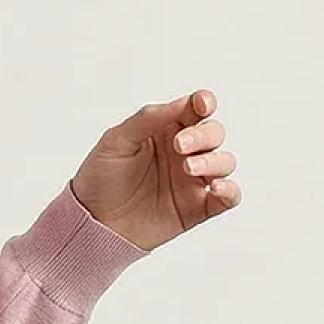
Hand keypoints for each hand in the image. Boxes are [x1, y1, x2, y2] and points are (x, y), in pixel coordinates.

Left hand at [69, 88, 241, 253]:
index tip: (202, 104)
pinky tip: (215, 187)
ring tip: (188, 168)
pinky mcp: (199, 207)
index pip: (195, 110)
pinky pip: (230, 196)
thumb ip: (148, 119)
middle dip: (203, 135)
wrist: (93, 220)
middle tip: (179, 146)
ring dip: (214, 161)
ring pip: (225, 162)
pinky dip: (230, 190)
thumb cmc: (101, 177)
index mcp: (164, 130)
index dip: (204, 103)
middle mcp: (183, 153)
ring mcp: (193, 180)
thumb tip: (182, 102)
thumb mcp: (117, 141)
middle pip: (213, 133)